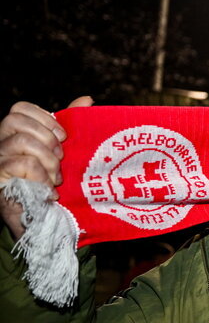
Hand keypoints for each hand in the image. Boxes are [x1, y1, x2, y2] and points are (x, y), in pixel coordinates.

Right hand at [0, 96, 92, 238]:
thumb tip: (86, 100)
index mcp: (18, 135)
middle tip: (61, 158)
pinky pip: (20, 165)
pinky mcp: (0, 180)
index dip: (44, 117)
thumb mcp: (67, 153)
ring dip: (47, 161)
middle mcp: (2, 145)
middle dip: (46, 137)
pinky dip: (41, 178)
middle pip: (14, 119)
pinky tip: (50, 192)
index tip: (64, 136)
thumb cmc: (57, 184)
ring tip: (56, 179)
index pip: (19, 108)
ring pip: (20, 142)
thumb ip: (72, 125)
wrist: (48, 222)